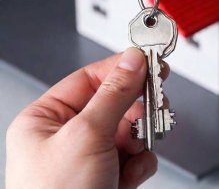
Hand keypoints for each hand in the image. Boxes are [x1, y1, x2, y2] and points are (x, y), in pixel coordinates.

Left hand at [6, 48, 167, 188]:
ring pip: (130, 127)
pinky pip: (135, 153)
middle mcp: (69, 134)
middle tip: (155, 101)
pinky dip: (140, 162)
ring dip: (140, 138)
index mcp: (48, 118)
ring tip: (136, 149)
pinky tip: (131, 173)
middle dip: (136, 107)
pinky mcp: (109, 174)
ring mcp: (91, 155)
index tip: (149, 61)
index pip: (92, 77)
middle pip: (115, 101)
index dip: (122, 67)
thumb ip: (115, 93)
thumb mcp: (87, 135)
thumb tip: (133, 60)